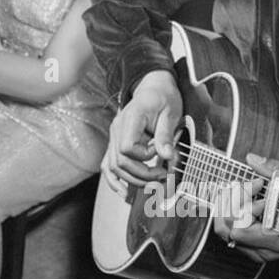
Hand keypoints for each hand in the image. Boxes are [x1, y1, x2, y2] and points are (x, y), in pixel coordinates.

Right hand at [104, 71, 181, 185]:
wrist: (154, 87)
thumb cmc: (163, 97)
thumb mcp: (171, 112)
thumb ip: (166, 135)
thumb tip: (167, 156)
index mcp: (130, 119)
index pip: (127, 148)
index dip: (144, 156)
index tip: (159, 151)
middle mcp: (117, 128)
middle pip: (120, 161)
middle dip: (142, 174)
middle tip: (162, 175)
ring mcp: (114, 136)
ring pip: (113, 166)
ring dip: (132, 179)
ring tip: (153, 182)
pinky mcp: (116, 143)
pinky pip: (108, 164)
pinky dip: (113, 180)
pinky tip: (122, 191)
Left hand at [207, 152, 278, 259]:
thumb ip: (276, 171)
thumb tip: (252, 159)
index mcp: (278, 240)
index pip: (241, 229)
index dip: (244, 203)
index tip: (258, 183)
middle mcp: (265, 250)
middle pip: (227, 229)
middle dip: (231, 200)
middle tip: (240, 182)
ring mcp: (256, 251)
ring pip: (224, 231)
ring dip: (225, 205)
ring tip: (235, 187)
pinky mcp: (250, 247)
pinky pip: (228, 232)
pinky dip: (227, 212)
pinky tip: (236, 197)